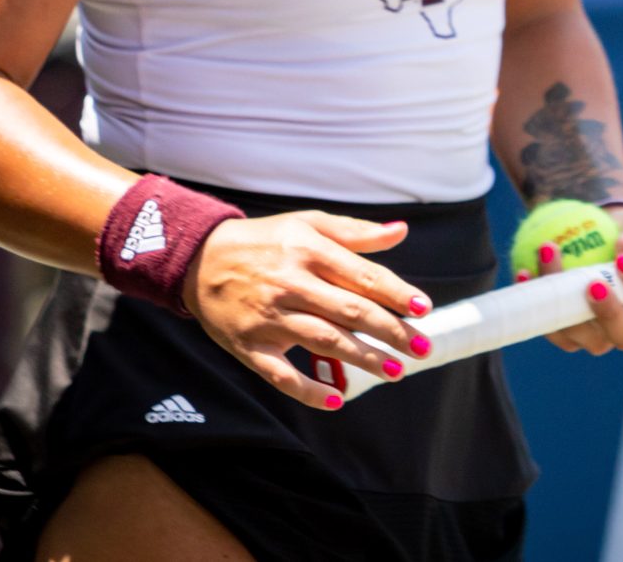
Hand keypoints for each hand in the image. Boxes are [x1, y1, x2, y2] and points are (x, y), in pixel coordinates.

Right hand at [182, 211, 433, 408]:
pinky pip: (280, 375)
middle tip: (422, 348)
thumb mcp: (308, 223)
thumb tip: (401, 232)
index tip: (424, 309)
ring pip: (323, 342)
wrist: (198, 258)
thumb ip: (356, 232)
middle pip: (350, 312)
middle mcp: (291, 284)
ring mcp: (268, 318)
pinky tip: (336, 400)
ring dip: (363, 359)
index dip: (396, 293)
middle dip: (391, 332)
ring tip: (395, 371)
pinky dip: (307, 391)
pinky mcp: (248, 347)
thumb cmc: (265, 241)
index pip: (363, 276)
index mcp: (309, 251)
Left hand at [526, 207, 622, 354]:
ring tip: (549, 255)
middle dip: (608, 313)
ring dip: (563, 299)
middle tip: (593, 283)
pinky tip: (526, 272)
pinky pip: (552, 327)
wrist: (595, 239)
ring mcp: (598, 336)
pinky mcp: (568, 335)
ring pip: (582, 334)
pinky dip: (538, 301)